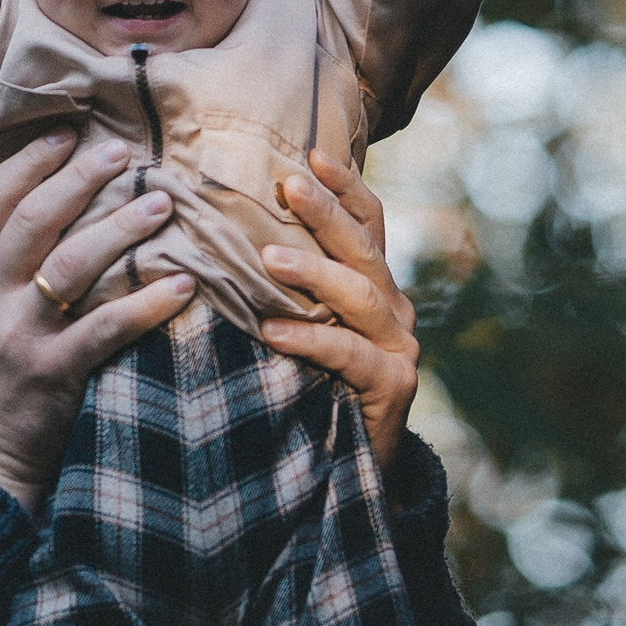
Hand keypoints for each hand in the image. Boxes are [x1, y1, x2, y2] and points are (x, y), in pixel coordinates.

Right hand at [0, 132, 186, 514]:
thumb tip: (41, 202)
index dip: (32, 161)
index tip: (69, 133)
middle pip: (34, 219)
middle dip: (82, 179)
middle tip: (126, 153)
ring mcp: (16, 335)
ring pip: (72, 264)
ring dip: (122, 227)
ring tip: (162, 203)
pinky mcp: (52, 372)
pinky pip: (108, 327)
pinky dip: (149, 303)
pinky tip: (184, 283)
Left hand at [261, 151, 421, 475]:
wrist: (346, 473)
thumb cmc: (310, 388)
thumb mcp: (298, 327)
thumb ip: (283, 288)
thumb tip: (226, 233)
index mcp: (373, 285)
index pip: (368, 222)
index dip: (344, 186)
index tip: (310, 152)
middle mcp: (394, 308)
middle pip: (363, 247)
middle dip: (325, 212)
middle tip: (286, 184)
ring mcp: (399, 346)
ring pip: (359, 294)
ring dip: (312, 273)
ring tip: (267, 260)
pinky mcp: (394, 386)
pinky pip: (349, 353)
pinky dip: (310, 339)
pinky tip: (272, 330)